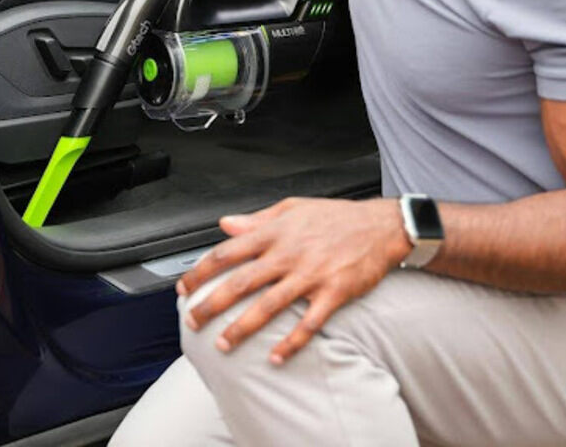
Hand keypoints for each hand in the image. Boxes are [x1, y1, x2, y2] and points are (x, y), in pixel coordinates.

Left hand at [177, 197, 409, 363]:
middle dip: (212, 304)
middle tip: (193, 321)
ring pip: (268, 305)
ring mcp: (311, 274)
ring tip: (223, 344)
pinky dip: (291, 342)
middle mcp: (289, 253)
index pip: (228, 251)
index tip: (185, 286)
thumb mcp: (293, 208)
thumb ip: (257, 219)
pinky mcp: (333, 292)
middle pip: (241, 282)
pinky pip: (308, 322)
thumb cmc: (336, 217)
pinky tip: (275, 357)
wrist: (380, 225)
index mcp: (276, 232)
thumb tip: (226, 223)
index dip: (202, 270)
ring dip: (243, 327)